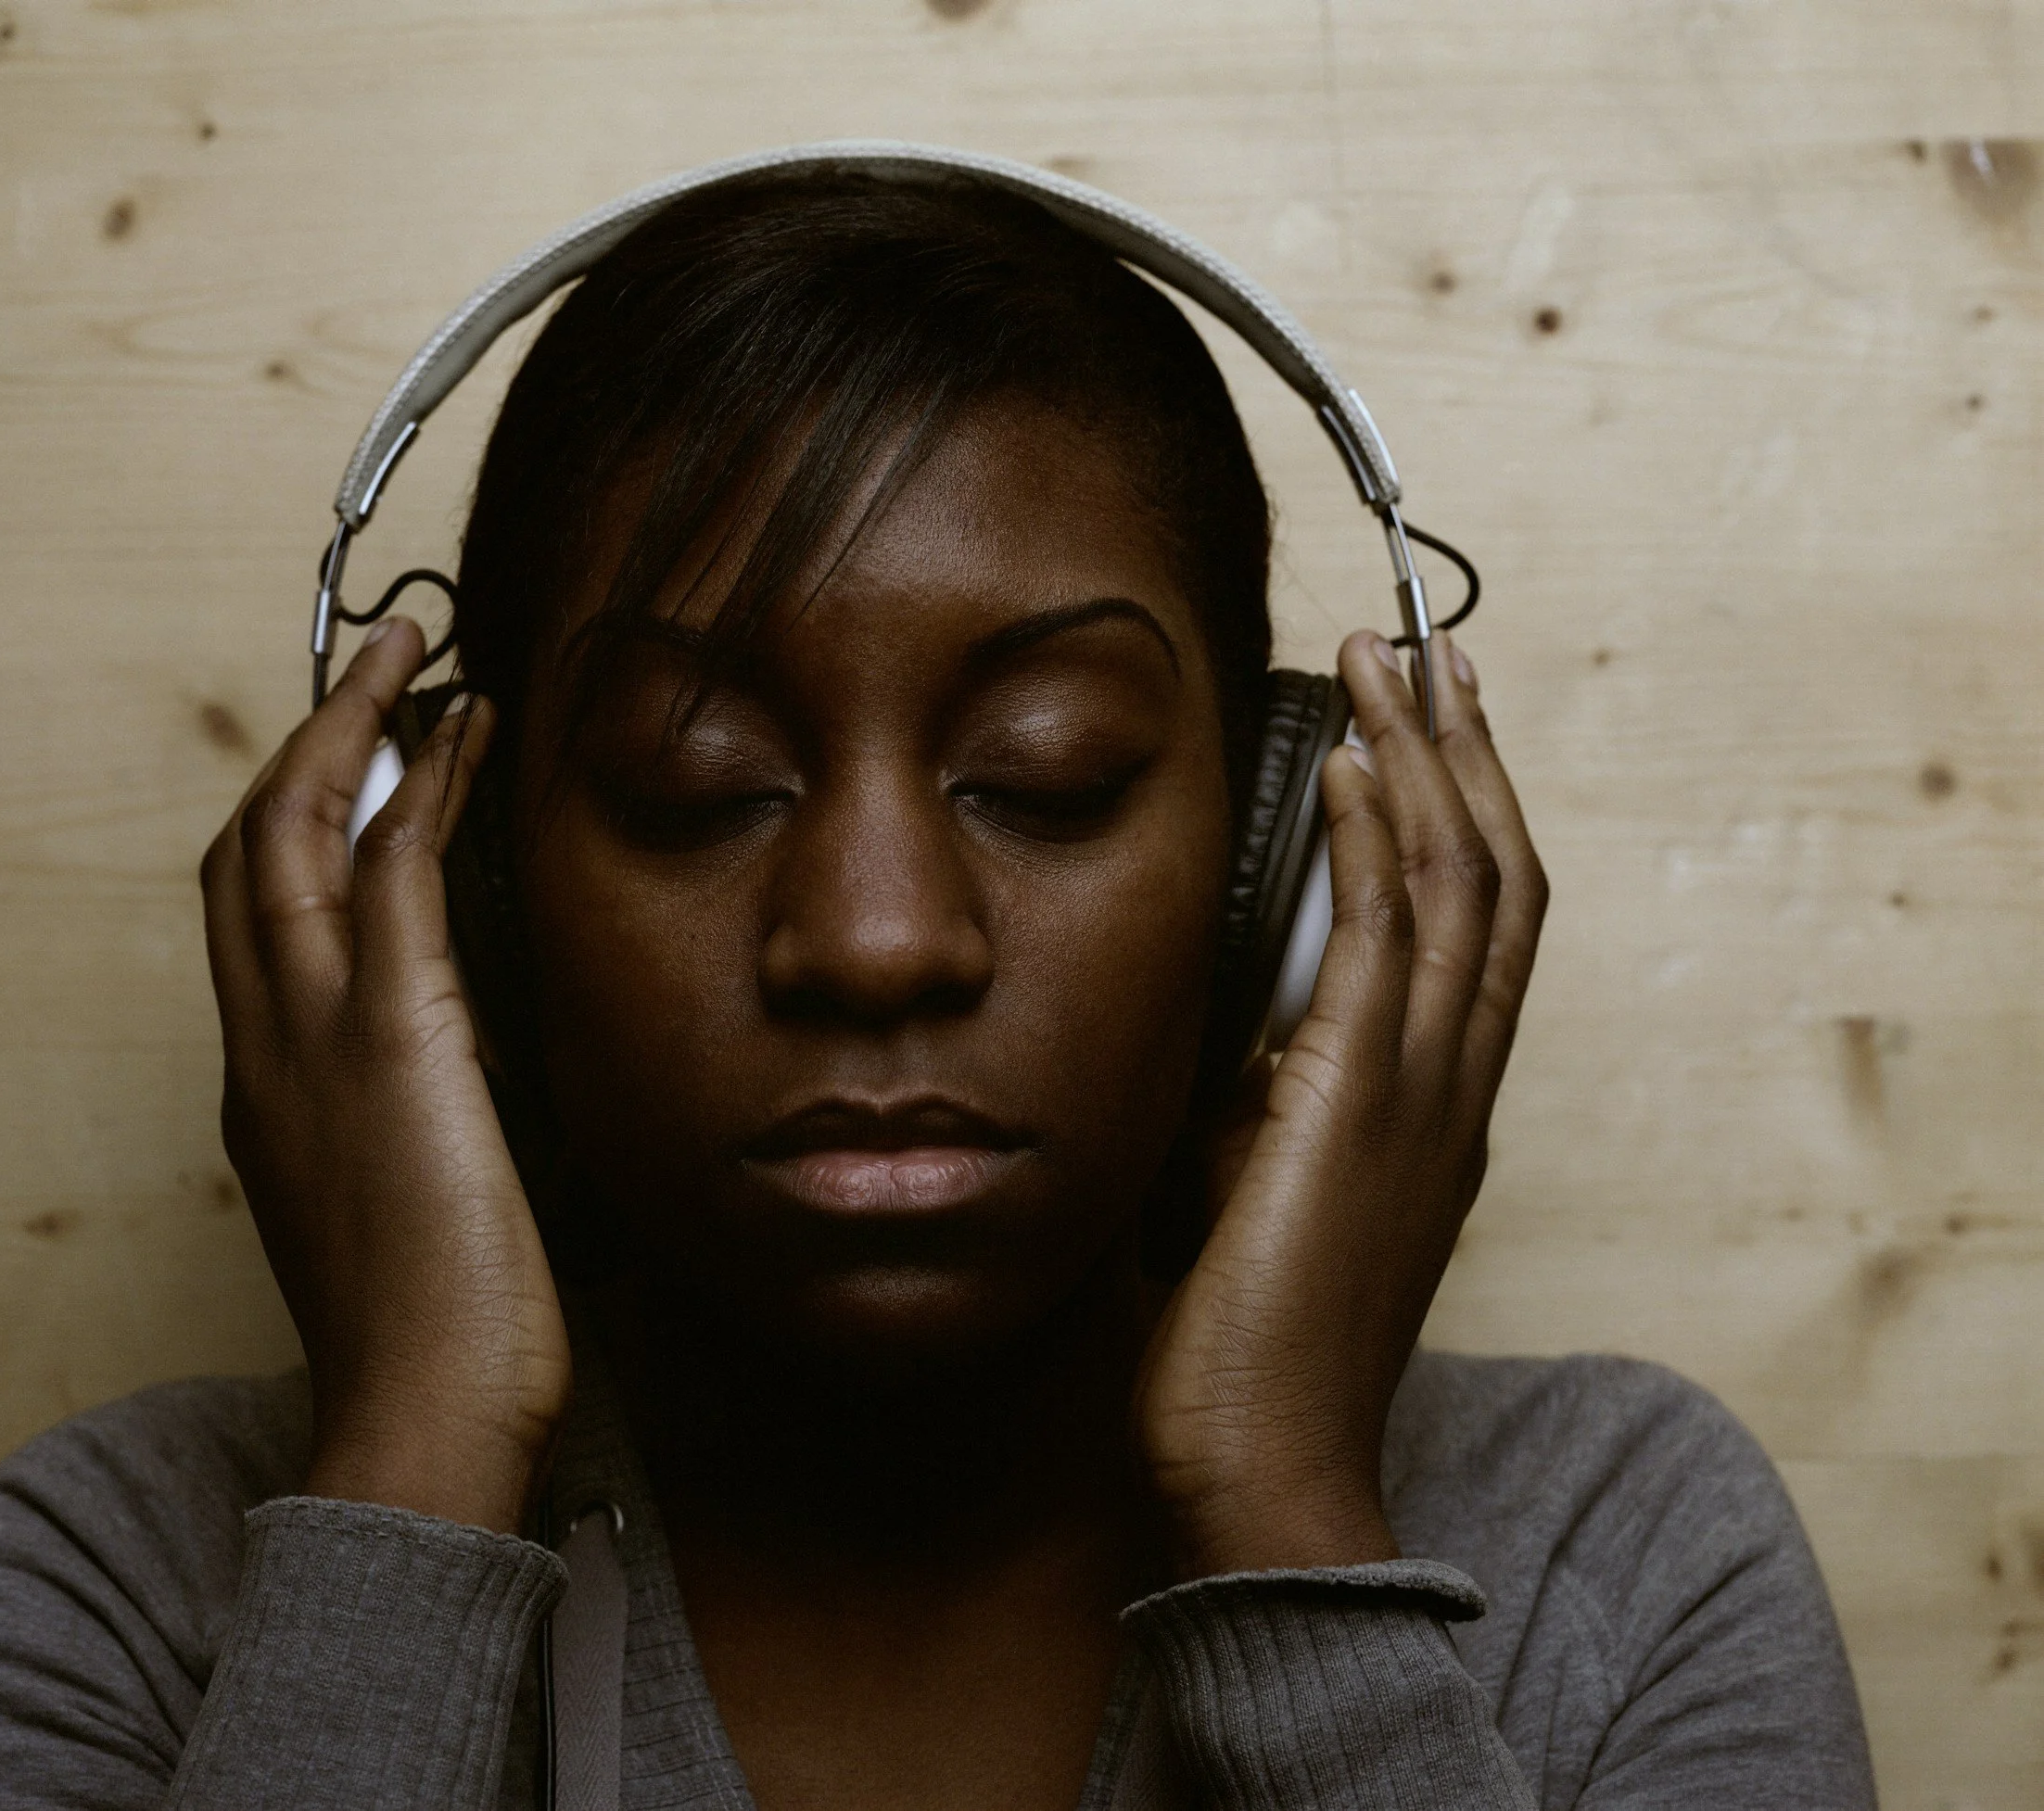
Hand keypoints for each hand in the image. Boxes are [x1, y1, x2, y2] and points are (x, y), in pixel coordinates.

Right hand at [200, 619, 569, 1534]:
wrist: (425, 1422)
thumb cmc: (436, 1346)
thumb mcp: (407, 1216)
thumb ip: (418, 1136)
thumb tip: (485, 1095)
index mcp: (266, 1095)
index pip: (251, 927)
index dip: (289, 832)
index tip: (353, 772)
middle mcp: (265, 1049)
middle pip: (243, 853)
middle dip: (301, 748)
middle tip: (371, 674)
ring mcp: (312, 1037)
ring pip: (291, 833)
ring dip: (350, 728)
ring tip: (410, 659)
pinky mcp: (391, 1034)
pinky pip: (392, 865)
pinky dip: (424, 782)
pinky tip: (467, 729)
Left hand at [1136, 630, 1546, 1576]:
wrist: (1260, 1460)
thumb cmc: (1248, 1343)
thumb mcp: (1260, 1191)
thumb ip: (1265, 1099)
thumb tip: (1222, 1024)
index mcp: (1441, 1108)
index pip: (1484, 927)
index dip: (1469, 812)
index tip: (1430, 725)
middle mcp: (1457, 1085)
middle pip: (1499, 875)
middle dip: (1465, 751)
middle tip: (1427, 649)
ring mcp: (1425, 1090)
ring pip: (1463, 881)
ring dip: (1425, 756)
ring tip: (1389, 660)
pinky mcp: (1361, 1099)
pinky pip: (1392, 934)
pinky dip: (1380, 834)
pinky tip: (1351, 762)